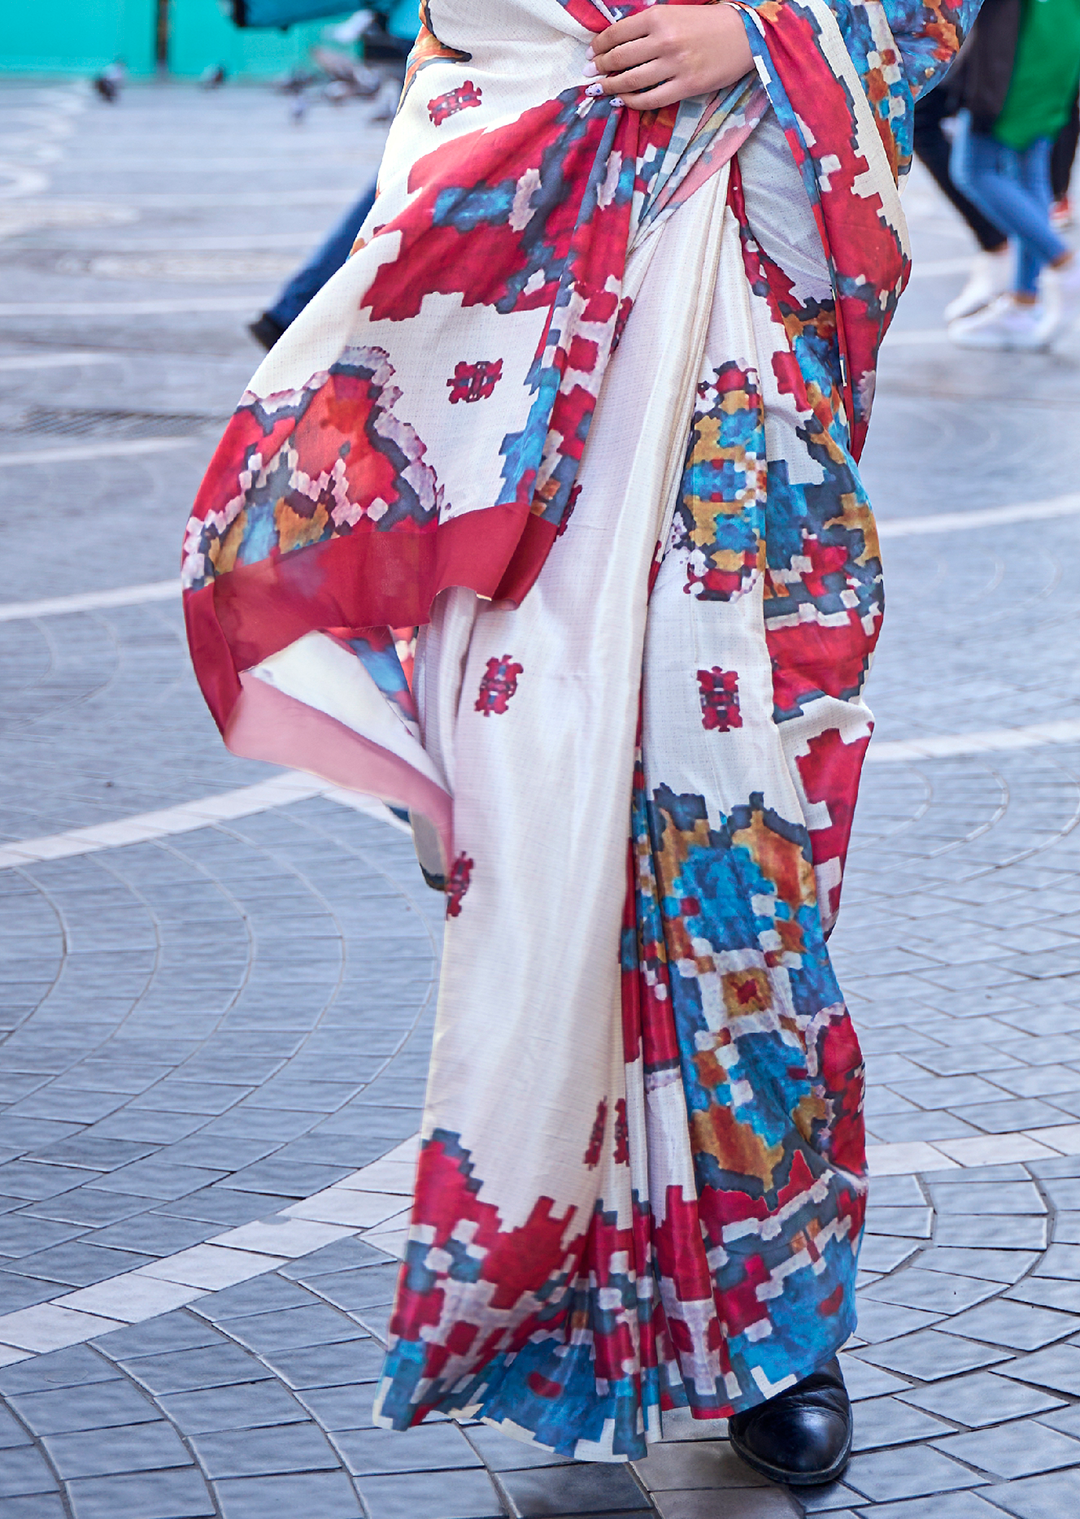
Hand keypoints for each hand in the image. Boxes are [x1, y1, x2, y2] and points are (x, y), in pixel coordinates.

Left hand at [585, 4, 753, 111]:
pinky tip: (624, 101)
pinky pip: (651, 99)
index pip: (616, 34)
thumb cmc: (709, 22)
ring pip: (631, 82)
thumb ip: (648, 27)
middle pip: (619, 59)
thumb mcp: (675, 13)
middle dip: (600, 68)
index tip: (591, 55)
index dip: (598, 47)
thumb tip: (618, 44)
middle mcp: (664, 41)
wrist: (746, 35)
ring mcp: (675, 66)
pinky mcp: (686, 87)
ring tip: (601, 90)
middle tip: (591, 74)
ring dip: (611, 87)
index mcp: (658, 17)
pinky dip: (632, 102)